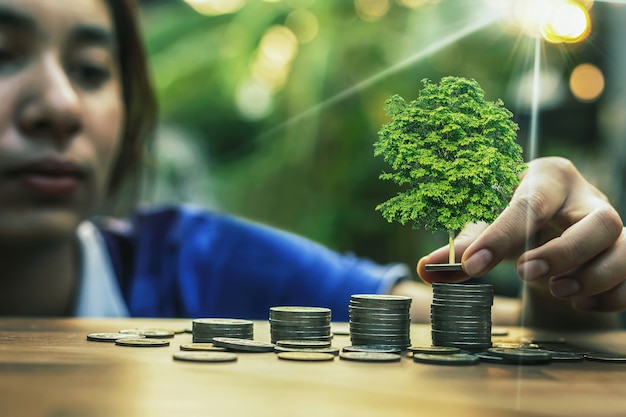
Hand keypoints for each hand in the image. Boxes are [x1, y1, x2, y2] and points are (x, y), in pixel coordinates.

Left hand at [418, 156, 624, 316]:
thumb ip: (462, 245)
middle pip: (599, 220)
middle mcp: (587, 197)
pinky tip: (579, 302)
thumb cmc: (516, 217)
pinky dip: (610, 296)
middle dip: (564, 253)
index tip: (471, 265)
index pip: (529, 204)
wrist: (550, 222)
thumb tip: (425, 269)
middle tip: (524, 274)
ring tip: (557, 291)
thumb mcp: (488, 224)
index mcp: (548, 178)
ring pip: (625, 247)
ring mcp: (614, 225)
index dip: (500, 236)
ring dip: (592, 277)